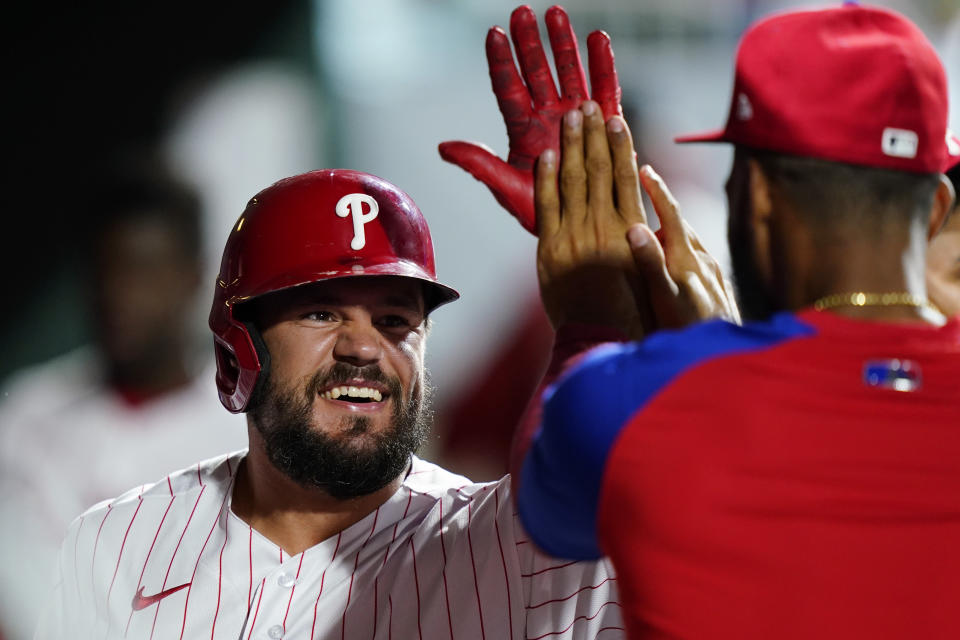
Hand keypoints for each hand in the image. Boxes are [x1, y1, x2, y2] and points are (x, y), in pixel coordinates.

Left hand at [439, 5, 621, 233]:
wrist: (581, 230)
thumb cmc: (543, 213)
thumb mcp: (508, 189)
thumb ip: (480, 165)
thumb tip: (443, 148)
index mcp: (524, 131)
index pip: (509, 89)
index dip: (501, 63)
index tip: (494, 34)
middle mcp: (549, 117)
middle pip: (537, 73)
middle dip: (530, 43)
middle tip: (522, 12)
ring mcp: (578, 117)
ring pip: (568, 73)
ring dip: (563, 44)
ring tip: (555, 14)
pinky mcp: (606, 122)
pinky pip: (605, 89)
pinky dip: (602, 65)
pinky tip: (598, 38)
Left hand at [535, 100, 647, 336]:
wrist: (596, 338)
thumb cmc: (628, 310)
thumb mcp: (645, 271)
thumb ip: (640, 239)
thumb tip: (639, 216)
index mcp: (630, 230)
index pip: (626, 177)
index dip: (621, 144)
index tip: (617, 118)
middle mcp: (604, 227)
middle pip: (600, 170)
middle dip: (595, 134)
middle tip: (590, 104)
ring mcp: (575, 236)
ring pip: (574, 180)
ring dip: (572, 145)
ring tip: (571, 116)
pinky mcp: (550, 249)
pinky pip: (546, 206)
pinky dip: (546, 179)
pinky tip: (547, 155)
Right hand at [627, 167, 740, 328]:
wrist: (725, 357)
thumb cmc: (689, 331)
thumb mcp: (665, 297)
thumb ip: (651, 262)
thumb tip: (636, 227)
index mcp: (687, 258)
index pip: (671, 213)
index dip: (657, 189)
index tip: (645, 167)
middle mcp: (703, 261)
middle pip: (682, 226)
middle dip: (664, 208)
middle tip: (645, 193)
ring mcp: (713, 275)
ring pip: (691, 244)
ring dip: (673, 233)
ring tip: (656, 229)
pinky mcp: (718, 289)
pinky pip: (698, 261)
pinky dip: (683, 254)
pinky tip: (678, 265)